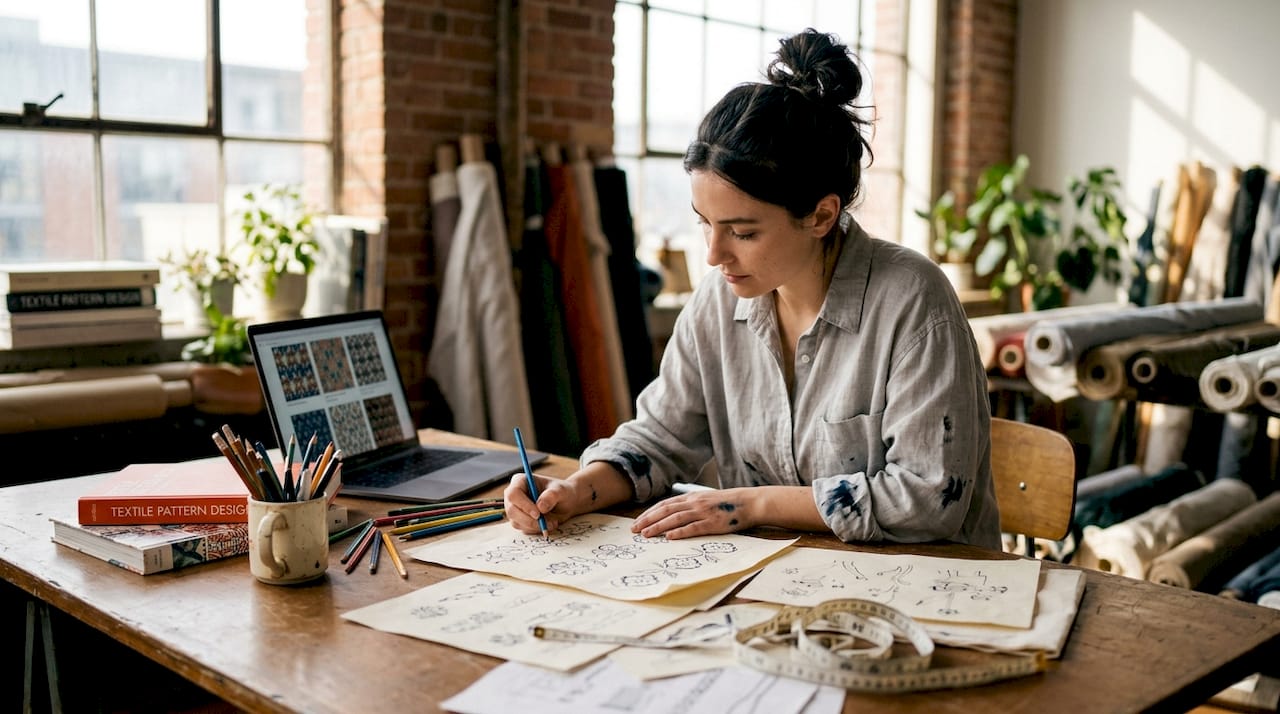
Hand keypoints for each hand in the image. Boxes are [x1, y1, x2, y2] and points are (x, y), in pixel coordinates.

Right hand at [503, 471, 576, 535]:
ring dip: (535, 526)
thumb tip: (540, 507)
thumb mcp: (561, 491)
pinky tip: (548, 524)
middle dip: (529, 520)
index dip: (523, 505)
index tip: (538, 514)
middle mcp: (514, 495)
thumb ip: (551, 496)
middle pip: (512, 510)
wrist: (566, 502)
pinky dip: (536, 530)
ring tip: (552, 522)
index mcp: (520, 481)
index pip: (513, 494)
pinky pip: (523, 529)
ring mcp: (515, 509)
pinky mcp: (519, 520)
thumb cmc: (562, 492)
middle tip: (545, 524)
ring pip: (517, 522)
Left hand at [631, 488, 751, 539]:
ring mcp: (703, 512)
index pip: (664, 504)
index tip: (637, 522)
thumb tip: (673, 514)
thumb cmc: (727, 503)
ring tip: (646, 535)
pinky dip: (680, 532)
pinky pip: (693, 528)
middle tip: (634, 530)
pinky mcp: (713, 523)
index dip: (649, 513)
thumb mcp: (706, 499)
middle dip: (648, 520)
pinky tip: (669, 537)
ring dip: (659, 527)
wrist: (748, 502)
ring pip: (676, 519)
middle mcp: (694, 503)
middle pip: (665, 511)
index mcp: (691, 497)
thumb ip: (690, 505)